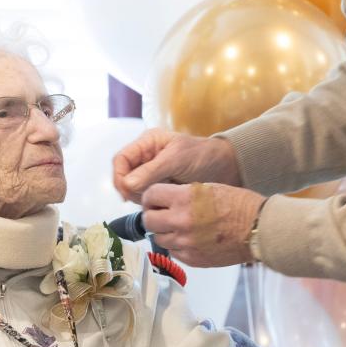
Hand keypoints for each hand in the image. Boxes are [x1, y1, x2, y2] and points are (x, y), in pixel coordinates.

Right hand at [112, 129, 241, 202]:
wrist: (226, 167)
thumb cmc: (202, 156)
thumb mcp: (177, 159)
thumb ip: (151, 171)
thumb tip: (127, 184)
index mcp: (147, 143)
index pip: (121, 159)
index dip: (119, 175)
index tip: (127, 191)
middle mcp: (146, 158)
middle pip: (124, 176)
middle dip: (131, 189)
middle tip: (146, 199)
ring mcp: (152, 173)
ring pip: (133, 189)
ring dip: (141, 197)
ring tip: (160, 198)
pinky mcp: (160, 187)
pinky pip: (146, 197)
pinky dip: (150, 202)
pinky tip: (163, 203)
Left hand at [142, 182, 266, 266]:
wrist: (258, 229)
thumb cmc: (239, 205)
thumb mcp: (207, 188)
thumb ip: (181, 194)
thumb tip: (163, 201)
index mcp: (184, 199)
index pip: (150, 196)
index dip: (151, 197)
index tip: (154, 199)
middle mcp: (181, 221)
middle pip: (148, 220)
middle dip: (153, 215)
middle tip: (161, 213)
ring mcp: (185, 243)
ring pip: (158, 238)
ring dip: (164, 232)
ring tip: (179, 227)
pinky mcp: (192, 259)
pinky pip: (173, 252)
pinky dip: (177, 245)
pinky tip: (190, 238)